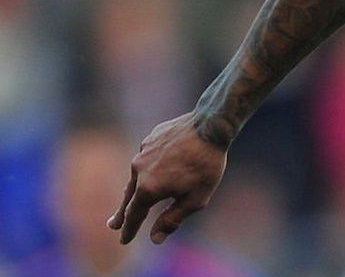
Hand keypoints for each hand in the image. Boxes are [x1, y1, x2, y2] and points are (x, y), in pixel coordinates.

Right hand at [107, 113, 227, 244]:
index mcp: (148, 188)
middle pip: (128, 197)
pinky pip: (147, 158)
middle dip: (122, 213)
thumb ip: (172, 219)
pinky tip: (157, 167)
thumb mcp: (195, 199)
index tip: (124, 240)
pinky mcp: (150, 139)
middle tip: (113, 225)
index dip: (129, 230)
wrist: (211, 125)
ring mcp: (142, 152)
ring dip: (136, 188)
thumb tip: (154, 239)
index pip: (133, 215)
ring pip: (136, 175)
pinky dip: (149, 166)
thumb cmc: (206, 163)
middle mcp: (139, 170)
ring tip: (135, 197)